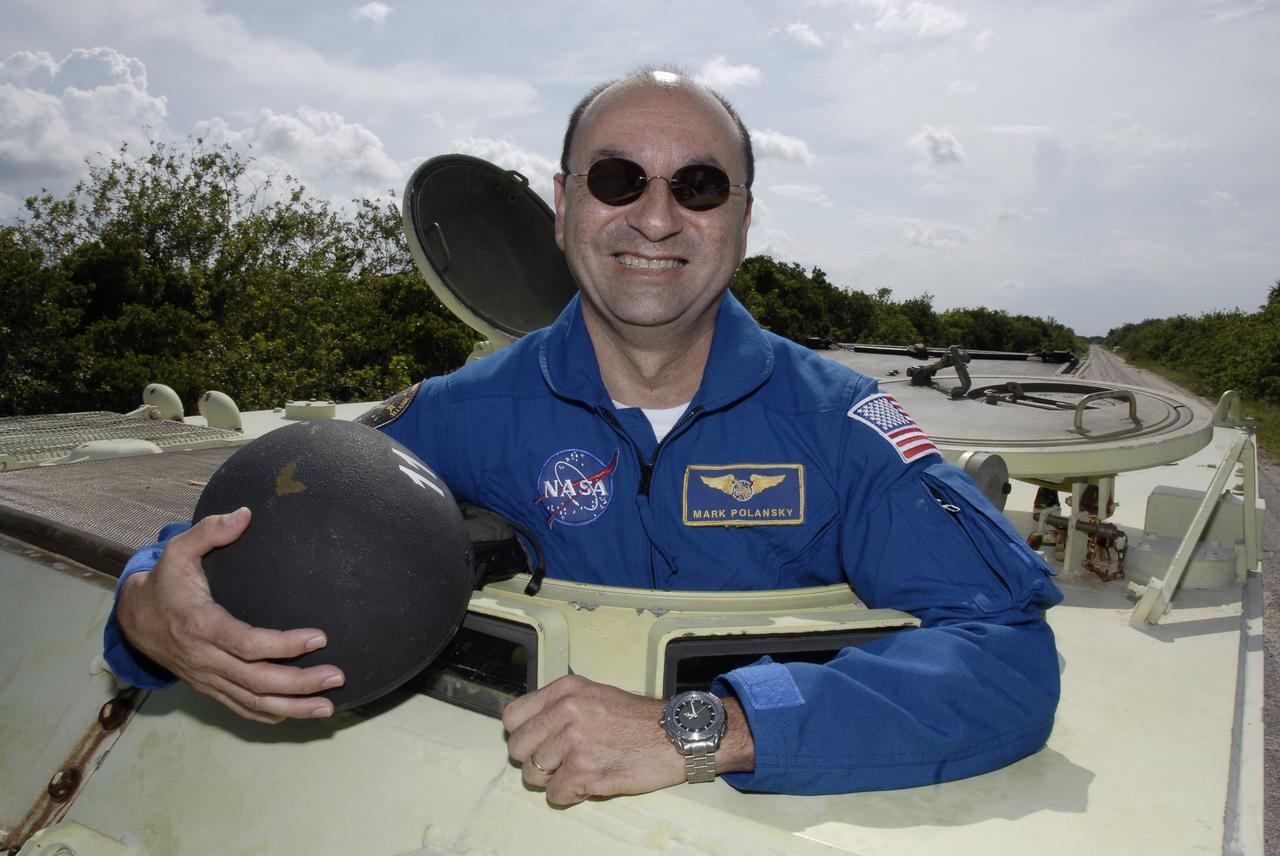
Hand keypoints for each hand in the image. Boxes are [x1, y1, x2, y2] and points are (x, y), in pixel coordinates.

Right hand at [116, 507, 344, 722]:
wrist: (134, 619)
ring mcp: (207, 678)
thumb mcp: (177, 550)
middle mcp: (205, 658)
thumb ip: (208, 531)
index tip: (320, 637)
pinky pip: (240, 709)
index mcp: (200, 625)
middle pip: (256, 681)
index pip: (246, 643)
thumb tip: (243, 514)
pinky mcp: (209, 687)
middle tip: (337, 676)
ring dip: (292, 708)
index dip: (284, 645)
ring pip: (251, 702)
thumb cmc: (164, 582)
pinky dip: (270, 715)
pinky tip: (299, 714)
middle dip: (299, 683)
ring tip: (328, 706)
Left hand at [502, 675, 754, 805]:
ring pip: (532, 774)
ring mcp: (574, 740)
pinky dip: (568, 795)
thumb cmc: (638, 719)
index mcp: (565, 689)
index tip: (536, 742)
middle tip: (556, 763)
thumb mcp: (595, 695)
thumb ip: (560, 706)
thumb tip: (530, 730)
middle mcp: (566, 710)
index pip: (512, 716)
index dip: (522, 734)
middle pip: (518, 747)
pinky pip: (554, 794)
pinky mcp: (584, 769)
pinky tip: (587, 784)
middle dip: (533, 761)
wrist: (675, 736)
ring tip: (576, 773)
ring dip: (552, 780)